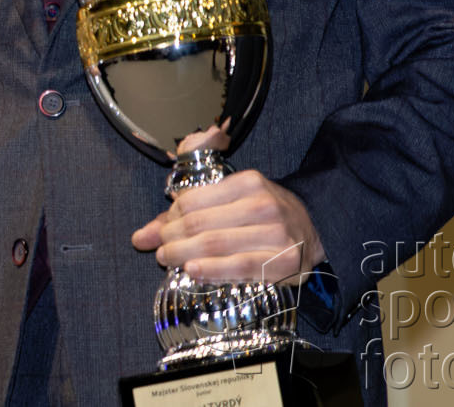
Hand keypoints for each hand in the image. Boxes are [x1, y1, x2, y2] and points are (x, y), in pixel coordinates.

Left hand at [131, 168, 321, 284]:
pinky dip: (211, 269)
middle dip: (172, 238)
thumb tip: (139, 237)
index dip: (169, 217)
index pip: (193, 200)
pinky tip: (193, 271)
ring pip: (214, 244)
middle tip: (161, 250)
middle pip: (199, 223)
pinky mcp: (284, 263)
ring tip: (169, 260)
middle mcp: (263, 205)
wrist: (314, 234)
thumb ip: (184, 215)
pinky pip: (239, 267)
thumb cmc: (263, 216)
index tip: (163, 230)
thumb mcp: (229, 202)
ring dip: (183, 255)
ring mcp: (276, 234)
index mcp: (248, 183)